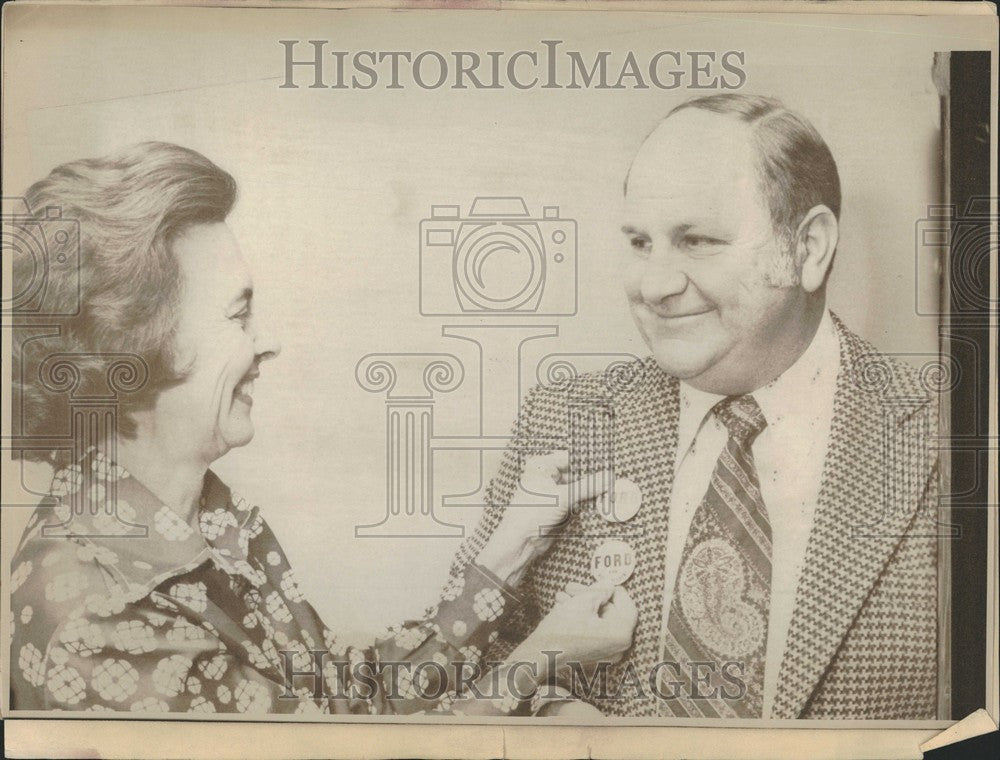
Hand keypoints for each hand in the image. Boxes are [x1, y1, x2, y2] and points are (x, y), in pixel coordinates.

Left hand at [477, 452, 608, 585]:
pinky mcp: (557, 507)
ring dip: (592, 491)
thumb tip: (608, 477)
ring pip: (577, 487)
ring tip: (611, 490)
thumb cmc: (532, 513)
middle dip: (593, 478)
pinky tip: (602, 501)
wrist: (520, 542)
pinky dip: (587, 501)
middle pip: (575, 473)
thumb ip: (587, 486)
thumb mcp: (563, 497)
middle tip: (613, 479)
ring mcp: (552, 492)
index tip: (608, 464)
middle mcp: (546, 476)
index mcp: (541, 466)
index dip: (589, 461)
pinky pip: (576, 500)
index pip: (570, 457)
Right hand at [515, 582, 638, 679]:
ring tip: (564, 595)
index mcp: (621, 634)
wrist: (539, 655)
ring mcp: (606, 655)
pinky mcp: (594, 657)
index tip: (603, 581)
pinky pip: (594, 631)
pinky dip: (583, 618)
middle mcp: (618, 648)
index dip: (614, 590)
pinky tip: (565, 607)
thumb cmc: (562, 630)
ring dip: (584, 605)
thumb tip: (609, 584)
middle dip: (592, 596)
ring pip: (600, 621)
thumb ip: (601, 589)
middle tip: (574, 586)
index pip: (627, 605)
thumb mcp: (583, 601)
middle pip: (611, 613)